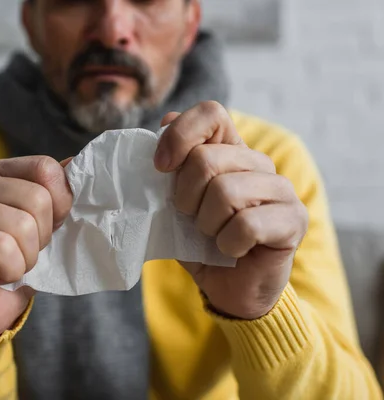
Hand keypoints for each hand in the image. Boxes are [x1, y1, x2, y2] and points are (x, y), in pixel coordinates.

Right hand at [0, 156, 72, 341]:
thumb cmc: (14, 267)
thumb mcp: (45, 226)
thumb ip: (56, 195)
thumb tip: (77, 163)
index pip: (45, 169)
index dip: (59, 206)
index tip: (43, 230)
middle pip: (37, 199)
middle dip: (40, 238)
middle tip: (19, 254)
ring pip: (21, 225)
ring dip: (25, 259)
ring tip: (5, 266)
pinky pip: (2, 248)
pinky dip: (9, 271)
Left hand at [155, 102, 307, 319]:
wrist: (228, 289)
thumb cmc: (200, 244)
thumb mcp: (173, 204)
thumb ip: (170, 168)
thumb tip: (164, 122)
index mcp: (229, 151)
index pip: (211, 113)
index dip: (180, 135)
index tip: (160, 167)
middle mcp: (257, 163)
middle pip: (207, 158)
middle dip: (184, 197)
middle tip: (190, 218)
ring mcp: (280, 189)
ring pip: (226, 191)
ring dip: (206, 224)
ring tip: (212, 236)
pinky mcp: (294, 220)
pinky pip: (246, 225)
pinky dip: (227, 245)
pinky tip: (232, 251)